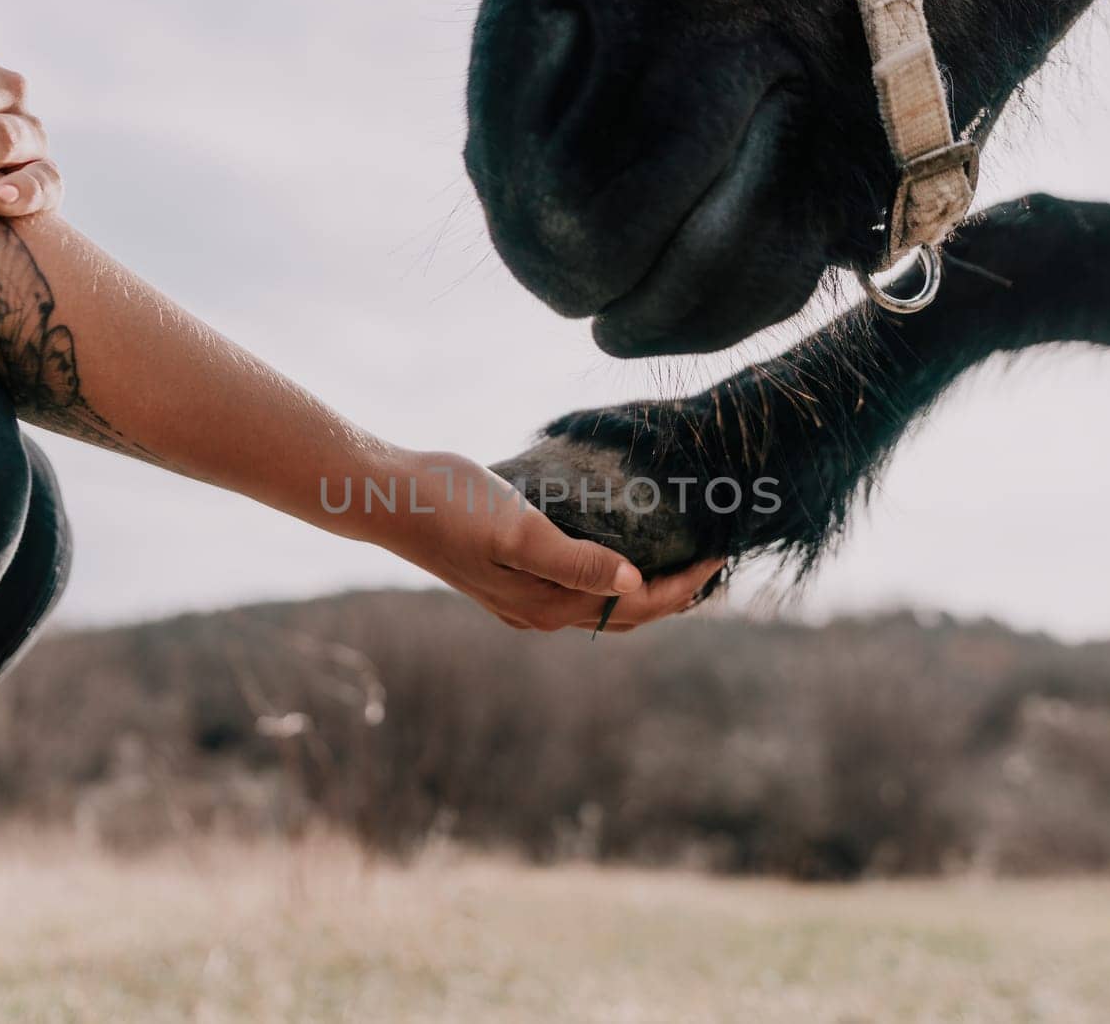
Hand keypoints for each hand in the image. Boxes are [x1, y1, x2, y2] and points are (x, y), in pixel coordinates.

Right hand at [379, 452, 725, 632]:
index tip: (721, 557)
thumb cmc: (451, 507)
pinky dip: (610, 572)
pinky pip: (577, 584)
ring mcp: (521, 596)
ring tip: (680, 560)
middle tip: (715, 564)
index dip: (684, 586)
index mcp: (546, 606)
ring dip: (644, 587)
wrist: (387, 496)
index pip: (636, 606)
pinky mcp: (509, 574)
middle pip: (625, 613)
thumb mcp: (519, 531)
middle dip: (674, 594)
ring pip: (601, 601)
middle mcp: (538, 611)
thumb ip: (576, 561)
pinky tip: (619, 549)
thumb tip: (634, 584)